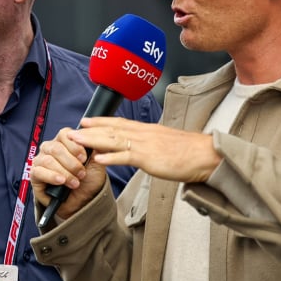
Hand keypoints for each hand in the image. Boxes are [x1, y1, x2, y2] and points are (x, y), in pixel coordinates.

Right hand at [31, 126, 108, 219]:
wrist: (83, 201)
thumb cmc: (88, 180)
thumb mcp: (97, 163)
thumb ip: (98, 148)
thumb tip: (98, 136)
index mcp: (64, 141)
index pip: (65, 134)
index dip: (75, 146)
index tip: (84, 158)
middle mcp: (50, 148)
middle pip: (56, 148)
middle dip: (72, 163)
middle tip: (82, 174)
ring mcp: (40, 160)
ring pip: (48, 160)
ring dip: (65, 172)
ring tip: (75, 183)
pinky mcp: (35, 174)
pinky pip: (39, 171)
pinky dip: (52, 176)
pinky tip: (61, 181)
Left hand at [72, 117, 221, 182]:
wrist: (207, 155)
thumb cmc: (190, 152)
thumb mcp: (166, 143)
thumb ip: (151, 144)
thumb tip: (142, 148)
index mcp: (147, 130)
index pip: (119, 123)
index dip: (100, 121)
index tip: (86, 120)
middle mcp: (143, 134)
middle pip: (111, 129)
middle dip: (90, 129)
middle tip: (73, 129)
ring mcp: (145, 145)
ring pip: (114, 140)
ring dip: (93, 140)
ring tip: (77, 140)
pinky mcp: (149, 158)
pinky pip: (126, 157)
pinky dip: (111, 158)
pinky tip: (98, 160)